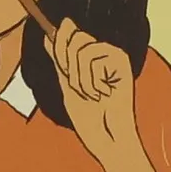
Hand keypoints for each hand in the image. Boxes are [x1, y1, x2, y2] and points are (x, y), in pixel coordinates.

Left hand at [49, 15, 138, 171]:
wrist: (107, 138)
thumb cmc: (89, 117)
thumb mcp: (67, 84)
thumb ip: (60, 60)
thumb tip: (48, 35)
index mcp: (91, 56)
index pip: (71, 33)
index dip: (60, 40)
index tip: (55, 53)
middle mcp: (104, 52)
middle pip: (76, 36)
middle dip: (68, 64)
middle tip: (77, 87)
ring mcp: (115, 55)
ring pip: (82, 50)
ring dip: (80, 79)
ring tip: (92, 95)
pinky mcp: (122, 61)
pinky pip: (93, 60)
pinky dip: (92, 83)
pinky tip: (104, 95)